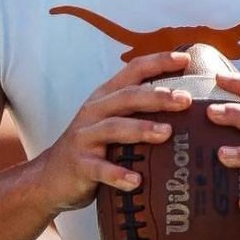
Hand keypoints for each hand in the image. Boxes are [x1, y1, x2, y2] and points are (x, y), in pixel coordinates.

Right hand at [31, 50, 194, 214]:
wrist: (50, 178)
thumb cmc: (95, 147)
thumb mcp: (114, 122)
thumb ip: (141, 111)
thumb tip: (189, 105)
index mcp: (106, 98)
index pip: (133, 71)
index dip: (158, 62)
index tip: (185, 59)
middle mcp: (95, 112)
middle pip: (128, 97)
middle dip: (158, 96)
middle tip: (186, 100)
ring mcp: (85, 137)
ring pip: (114, 128)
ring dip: (141, 129)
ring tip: (167, 133)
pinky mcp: (79, 164)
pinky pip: (100, 168)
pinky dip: (118, 174)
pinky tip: (136, 181)